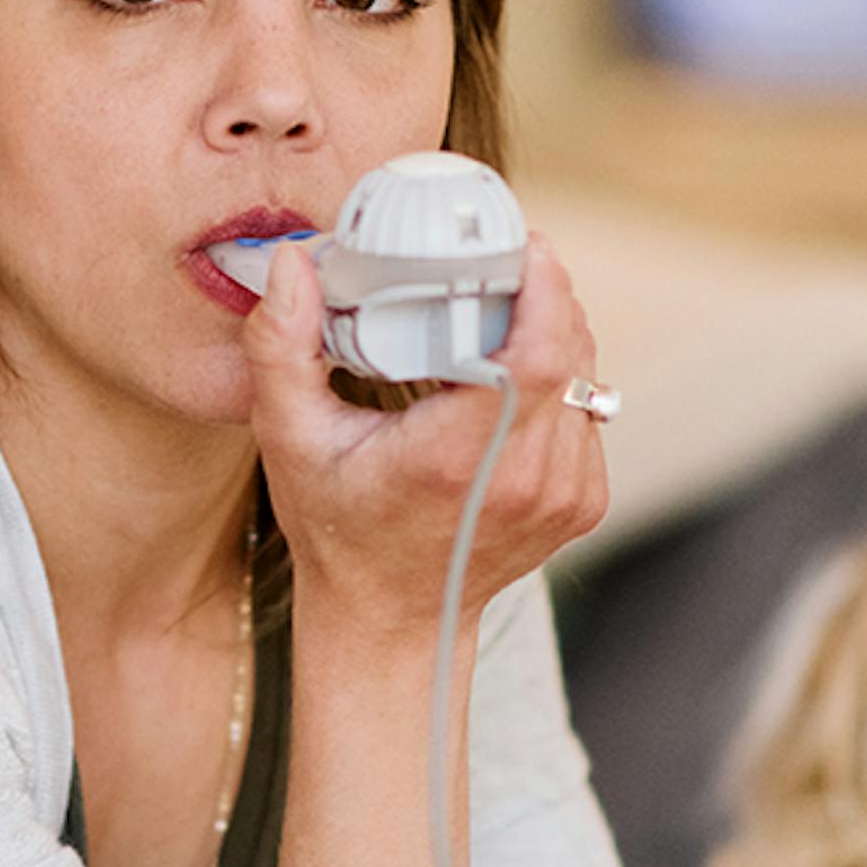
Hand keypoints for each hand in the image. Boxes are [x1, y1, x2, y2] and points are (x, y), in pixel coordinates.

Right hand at [238, 234, 609, 651]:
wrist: (391, 623)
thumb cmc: (337, 530)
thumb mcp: (289, 439)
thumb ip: (281, 347)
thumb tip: (291, 265)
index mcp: (458, 461)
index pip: (538, 353)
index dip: (542, 286)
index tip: (518, 243)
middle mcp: (525, 480)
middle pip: (569, 350)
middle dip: (542, 293)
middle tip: (498, 261)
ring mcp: (564, 495)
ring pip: (585, 375)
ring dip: (551, 332)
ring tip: (500, 312)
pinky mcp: (583, 501)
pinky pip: (585, 409)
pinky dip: (556, 380)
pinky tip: (509, 378)